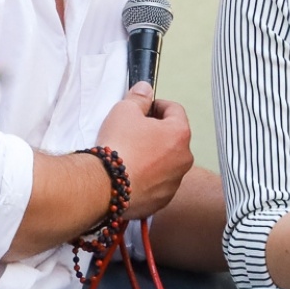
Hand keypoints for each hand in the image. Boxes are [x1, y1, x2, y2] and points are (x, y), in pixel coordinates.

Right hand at [96, 82, 193, 219]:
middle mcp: (183, 158)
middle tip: (134, 131)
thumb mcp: (124, 111)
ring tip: (131, 154)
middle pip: (173, 137)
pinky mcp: (163, 199)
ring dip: (153, 155)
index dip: (158, 105)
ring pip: (166, 161)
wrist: (105, 186)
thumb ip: (139, 98)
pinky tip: (130, 173)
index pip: (175, 110)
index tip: (145, 108)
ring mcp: (175, 181)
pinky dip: (148, 176)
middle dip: (156, 132)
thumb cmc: (118, 147)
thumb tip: (145, 90)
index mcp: (179, 133)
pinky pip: (158, 182)